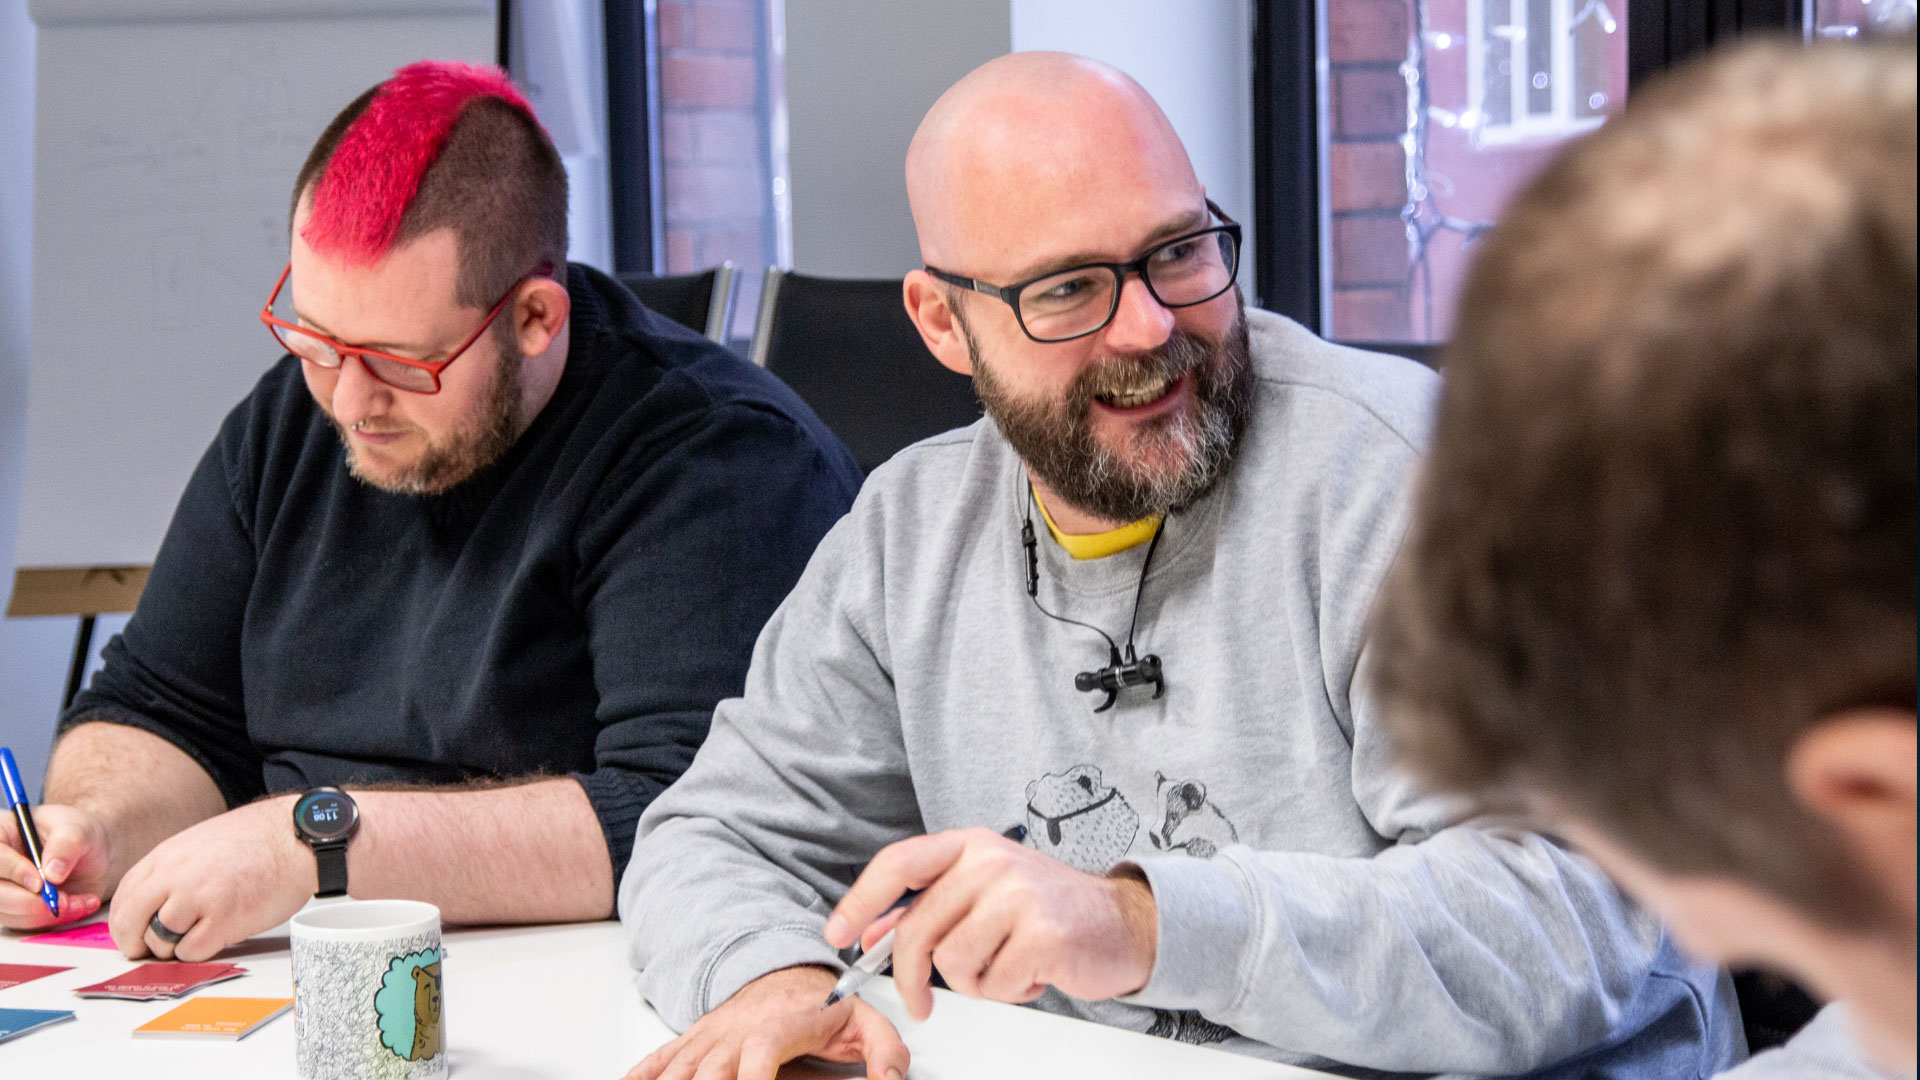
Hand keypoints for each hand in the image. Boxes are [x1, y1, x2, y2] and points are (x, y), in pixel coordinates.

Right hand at [0, 803, 109, 928]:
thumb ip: (66, 845)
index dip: (14, 871)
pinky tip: (78, 906)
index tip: (40, 884)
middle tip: (63, 901)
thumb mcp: (79, 830)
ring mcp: (2, 889)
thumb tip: (52, 872)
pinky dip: (52, 919)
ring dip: (46, 913)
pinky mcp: (13, 909)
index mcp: (2, 834)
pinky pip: (25, 922)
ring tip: (81, 901)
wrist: (93, 855)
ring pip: (10, 912)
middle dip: (30, 902)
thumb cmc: (80, 834)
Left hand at [107, 795, 311, 960]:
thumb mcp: (201, 842)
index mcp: (168, 856)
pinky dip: (199, 951)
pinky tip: (216, 935)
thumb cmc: (259, 839)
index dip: (124, 922)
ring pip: (159, 942)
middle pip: (131, 923)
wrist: (299, 838)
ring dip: (173, 946)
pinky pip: (190, 952)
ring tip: (196, 934)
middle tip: (146, 950)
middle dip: (135, 944)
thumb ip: (172, 868)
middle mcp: (176, 877)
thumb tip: (151, 901)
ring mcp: (198, 899)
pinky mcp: (223, 921)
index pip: (124, 897)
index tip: (132, 933)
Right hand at [621, 965, 909, 1079]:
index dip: (754, 1073)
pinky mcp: (694, 1042)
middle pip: (712, 1066)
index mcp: (785, 1022)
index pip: (764, 1044)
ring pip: (682, 1068)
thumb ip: (886, 1053)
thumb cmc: (825, 1006)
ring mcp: (713, 1036)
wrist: (786, 973)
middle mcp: (741, 1028)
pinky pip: (659, 1061)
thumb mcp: (867, 1023)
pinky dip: (642, 1075)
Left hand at [824, 828, 1157, 1020]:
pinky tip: (1032, 974)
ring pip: (953, 964)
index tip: (838, 935)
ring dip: (976, 983)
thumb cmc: (1047, 909)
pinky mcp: (1043, 934)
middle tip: (919, 1002)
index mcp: (971, 845)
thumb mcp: (983, 894)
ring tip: (1007, 967)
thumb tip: (870, 935)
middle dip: (909, 977)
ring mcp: (1019, 895)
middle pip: (918, 930)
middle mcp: (992, 861)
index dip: (860, 900)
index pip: (898, 863)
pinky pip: (993, 984)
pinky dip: (1008, 992)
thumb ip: (929, 908)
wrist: (1124, 923)